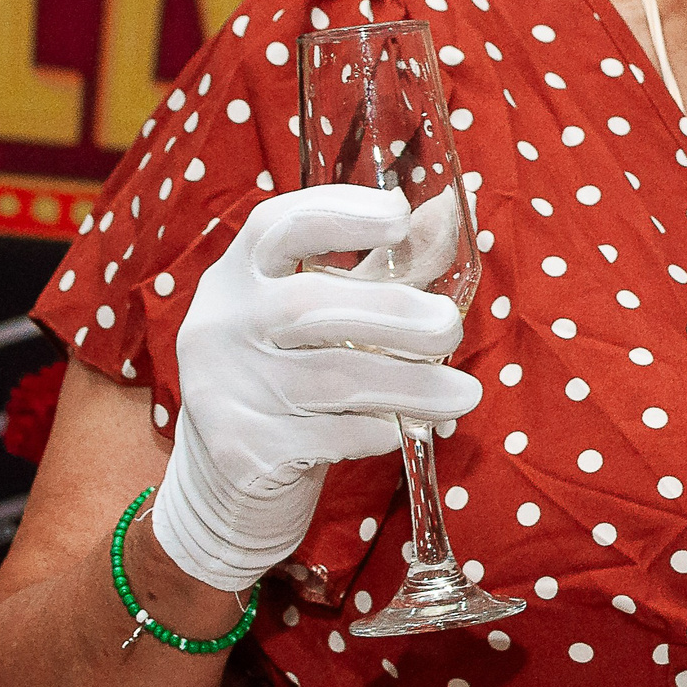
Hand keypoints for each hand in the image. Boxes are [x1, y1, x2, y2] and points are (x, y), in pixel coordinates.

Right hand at [153, 184, 482, 591]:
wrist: (232, 481)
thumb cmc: (294, 374)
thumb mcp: (332, 309)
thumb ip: (388, 263)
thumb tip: (453, 205)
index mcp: (239, 275)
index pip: (277, 226)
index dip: (340, 214)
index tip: (399, 218)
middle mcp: (220, 324)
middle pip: (309, 305)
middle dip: (395, 312)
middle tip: (451, 328)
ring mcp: (222, 387)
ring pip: (331, 378)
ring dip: (412, 384)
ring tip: (466, 393)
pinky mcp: (239, 449)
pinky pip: (327, 435)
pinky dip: (379, 430)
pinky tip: (408, 429)